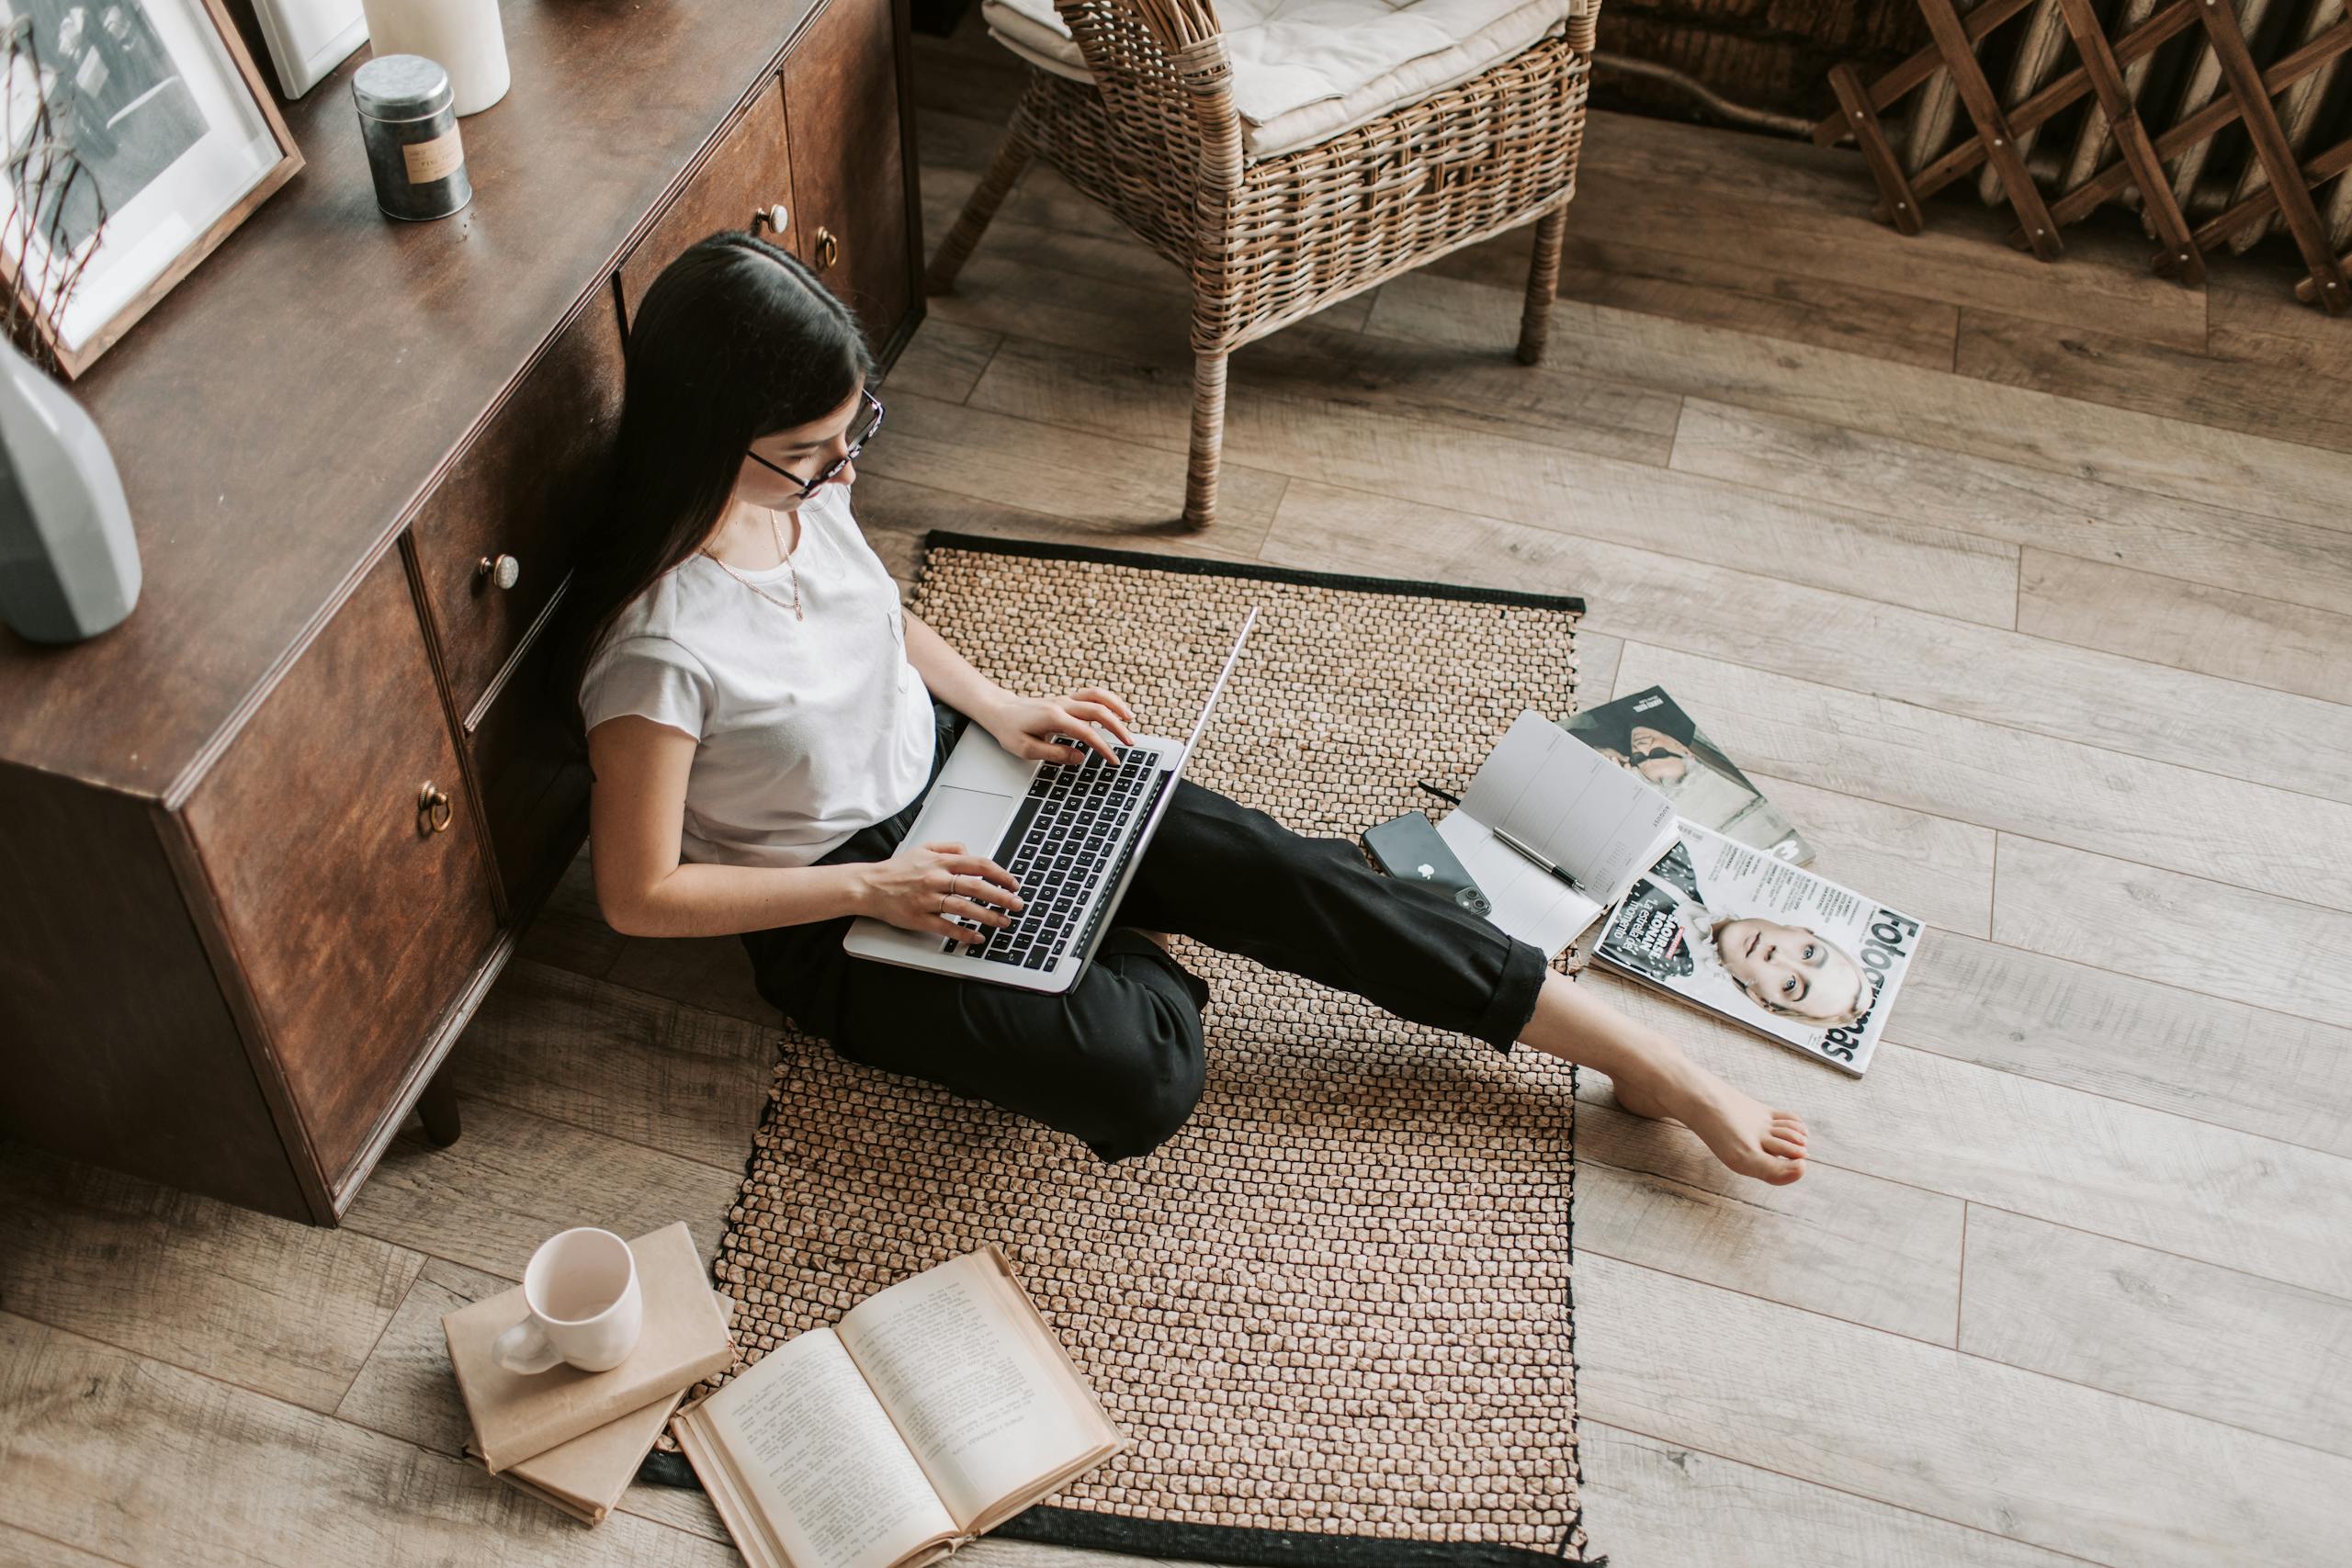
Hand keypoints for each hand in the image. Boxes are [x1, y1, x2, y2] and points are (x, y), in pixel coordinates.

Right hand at [855, 841, 1024, 945]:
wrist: (868, 885)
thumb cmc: (897, 869)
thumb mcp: (923, 848)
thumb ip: (949, 847)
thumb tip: (970, 851)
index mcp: (940, 861)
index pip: (978, 865)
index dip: (1000, 874)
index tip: (1013, 883)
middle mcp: (935, 879)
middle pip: (976, 887)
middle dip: (1001, 896)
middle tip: (1017, 904)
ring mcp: (927, 899)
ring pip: (964, 907)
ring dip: (987, 916)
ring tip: (1004, 921)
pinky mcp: (918, 918)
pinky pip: (945, 926)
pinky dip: (963, 933)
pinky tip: (977, 937)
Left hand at [983, 687, 1137, 767]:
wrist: (1000, 710)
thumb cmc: (1010, 730)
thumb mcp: (1026, 749)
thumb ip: (1054, 754)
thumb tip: (1080, 757)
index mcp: (1053, 718)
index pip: (1087, 732)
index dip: (1103, 747)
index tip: (1114, 760)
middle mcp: (1062, 704)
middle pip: (1098, 710)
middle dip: (1117, 727)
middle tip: (1130, 743)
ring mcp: (1065, 699)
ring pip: (1097, 695)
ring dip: (1116, 705)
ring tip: (1130, 719)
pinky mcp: (1066, 699)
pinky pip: (1091, 695)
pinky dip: (1107, 700)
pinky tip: (1115, 711)